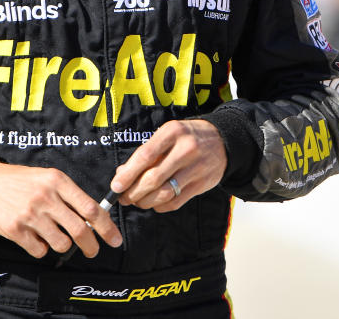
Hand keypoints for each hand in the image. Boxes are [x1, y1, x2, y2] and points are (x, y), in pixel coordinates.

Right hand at [0, 162, 121, 258]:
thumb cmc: (25, 182)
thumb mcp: (50, 177)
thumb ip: (70, 196)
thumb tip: (95, 219)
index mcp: (58, 181)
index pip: (90, 208)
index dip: (107, 227)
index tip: (115, 239)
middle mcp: (46, 198)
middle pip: (80, 230)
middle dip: (91, 246)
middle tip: (93, 251)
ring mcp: (30, 215)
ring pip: (61, 244)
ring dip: (63, 245)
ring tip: (56, 236)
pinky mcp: (15, 230)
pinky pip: (40, 250)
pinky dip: (42, 249)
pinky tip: (36, 237)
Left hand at [110, 119, 226, 212]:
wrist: (222, 141)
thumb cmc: (186, 137)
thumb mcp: (167, 136)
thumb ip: (146, 153)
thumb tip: (121, 175)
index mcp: (173, 132)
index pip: (145, 156)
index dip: (128, 174)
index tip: (115, 186)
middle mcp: (186, 149)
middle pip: (153, 178)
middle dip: (134, 192)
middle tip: (123, 198)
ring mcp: (196, 168)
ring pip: (164, 193)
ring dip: (145, 202)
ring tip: (137, 201)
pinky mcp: (202, 184)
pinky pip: (176, 202)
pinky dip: (160, 206)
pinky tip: (154, 203)